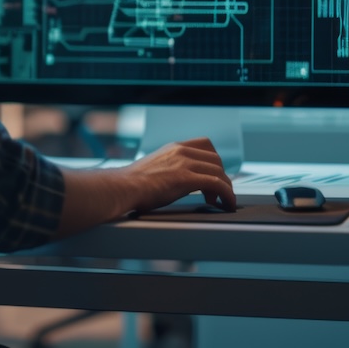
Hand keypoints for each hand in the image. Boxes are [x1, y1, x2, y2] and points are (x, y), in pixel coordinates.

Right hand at [119, 137, 235, 212]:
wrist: (122, 187)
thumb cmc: (131, 184)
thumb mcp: (153, 168)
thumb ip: (168, 168)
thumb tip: (172, 181)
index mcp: (173, 147)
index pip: (205, 144)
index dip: (214, 160)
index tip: (213, 173)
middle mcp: (181, 151)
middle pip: (215, 159)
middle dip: (220, 176)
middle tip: (215, 192)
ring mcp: (184, 163)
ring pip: (219, 171)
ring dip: (225, 188)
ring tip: (220, 201)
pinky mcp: (187, 178)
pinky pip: (217, 184)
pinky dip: (226, 194)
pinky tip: (225, 204)